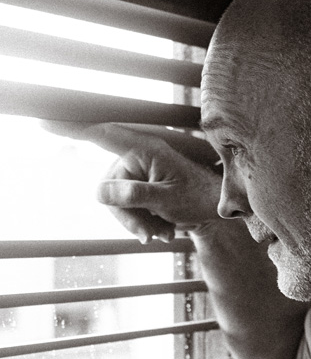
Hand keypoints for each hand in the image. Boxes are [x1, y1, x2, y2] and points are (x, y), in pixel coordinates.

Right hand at [41, 121, 222, 242]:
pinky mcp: (142, 187)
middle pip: (109, 186)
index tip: (44, 123)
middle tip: (147, 235)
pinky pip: (128, 207)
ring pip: (117, 201)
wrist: (218, 212)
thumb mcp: (166, 200)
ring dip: (136, 223)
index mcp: (145, 150)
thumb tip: (99, 192)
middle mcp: (139, 158)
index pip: (104, 136)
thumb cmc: (199, 199)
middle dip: (125, 215)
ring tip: (160, 234)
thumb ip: (133, 195)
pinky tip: (161, 232)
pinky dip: (142, 222)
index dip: (73, 130)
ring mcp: (140, 173)